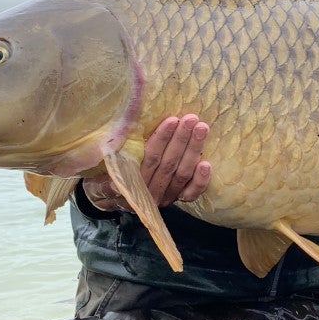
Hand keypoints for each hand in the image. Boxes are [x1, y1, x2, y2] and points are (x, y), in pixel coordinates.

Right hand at [82, 114, 212, 210]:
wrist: (115, 197)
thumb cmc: (115, 171)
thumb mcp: (111, 162)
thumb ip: (118, 151)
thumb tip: (125, 125)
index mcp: (132, 181)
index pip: (150, 158)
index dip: (162, 139)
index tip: (172, 120)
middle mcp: (150, 192)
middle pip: (169, 164)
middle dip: (181, 139)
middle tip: (191, 119)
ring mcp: (166, 197)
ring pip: (182, 173)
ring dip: (193, 150)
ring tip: (201, 128)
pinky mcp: (178, 200)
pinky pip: (191, 193)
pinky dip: (200, 180)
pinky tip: (207, 164)